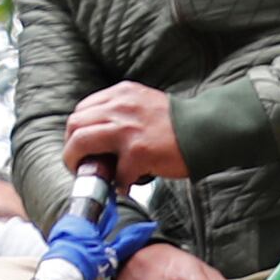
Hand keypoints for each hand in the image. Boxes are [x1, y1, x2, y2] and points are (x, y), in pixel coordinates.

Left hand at [60, 81, 192, 183]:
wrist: (207, 130)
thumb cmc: (180, 123)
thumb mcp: (144, 104)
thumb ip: (122, 113)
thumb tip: (101, 137)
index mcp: (121, 94)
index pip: (81, 110)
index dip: (76, 132)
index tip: (82, 147)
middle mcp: (119, 107)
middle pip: (74, 124)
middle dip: (71, 149)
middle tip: (80, 164)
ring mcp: (126, 129)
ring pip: (81, 143)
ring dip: (80, 164)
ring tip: (93, 175)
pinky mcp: (137, 152)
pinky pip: (114, 172)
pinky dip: (118, 184)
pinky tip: (127, 185)